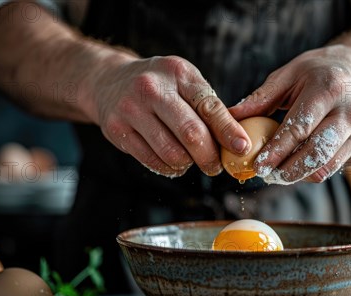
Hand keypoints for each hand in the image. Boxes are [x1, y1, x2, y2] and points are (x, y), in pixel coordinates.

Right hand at [91, 55, 250, 176]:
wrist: (108, 81)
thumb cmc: (159, 86)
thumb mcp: (184, 82)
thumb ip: (208, 107)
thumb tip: (236, 142)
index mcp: (177, 72)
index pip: (209, 106)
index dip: (228, 131)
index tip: (242, 148)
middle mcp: (152, 88)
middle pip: (191, 134)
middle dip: (209, 156)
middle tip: (215, 166)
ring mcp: (131, 109)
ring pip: (172, 153)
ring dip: (188, 164)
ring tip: (190, 160)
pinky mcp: (116, 130)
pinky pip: (152, 161)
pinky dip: (169, 168)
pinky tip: (173, 161)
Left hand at [229, 45, 350, 183]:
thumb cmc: (317, 72)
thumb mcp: (287, 75)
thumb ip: (260, 98)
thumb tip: (231, 117)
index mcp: (329, 89)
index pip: (300, 128)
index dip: (277, 151)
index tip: (258, 166)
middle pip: (316, 154)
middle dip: (287, 171)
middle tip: (266, 175)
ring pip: (326, 167)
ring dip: (298, 175)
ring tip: (279, 171)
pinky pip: (334, 168)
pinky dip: (313, 170)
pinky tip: (300, 161)